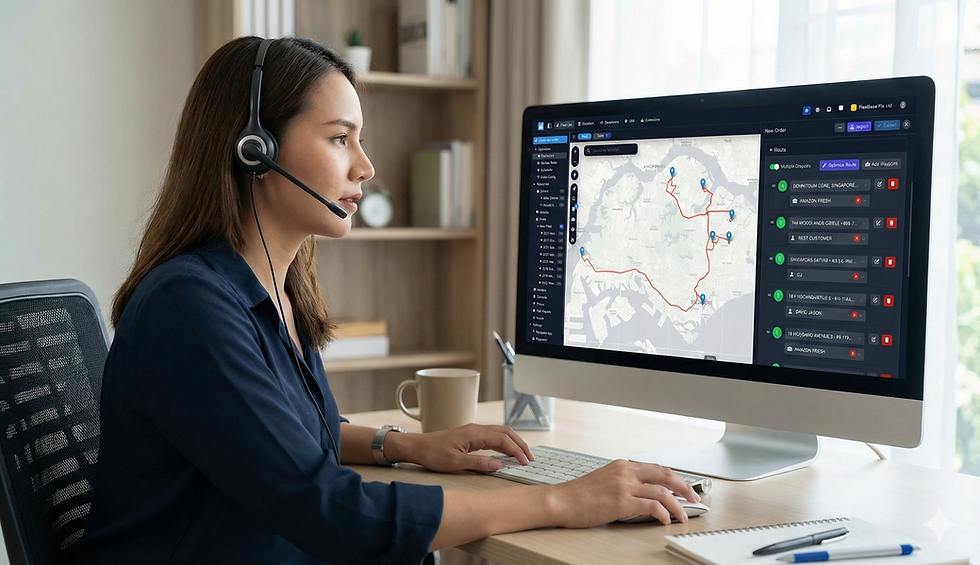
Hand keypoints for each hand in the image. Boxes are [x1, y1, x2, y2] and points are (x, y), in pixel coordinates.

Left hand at [389, 423, 533, 472]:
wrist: (417, 447)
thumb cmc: (433, 454)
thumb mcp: (456, 463)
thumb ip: (479, 464)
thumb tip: (499, 465)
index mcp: (474, 434)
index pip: (503, 440)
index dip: (516, 451)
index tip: (525, 462)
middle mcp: (476, 429)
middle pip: (505, 432)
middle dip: (520, 444)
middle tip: (530, 458)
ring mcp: (473, 430)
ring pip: (500, 432)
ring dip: (513, 442)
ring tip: (522, 454)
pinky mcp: (469, 435)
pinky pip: (492, 435)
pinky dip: (503, 441)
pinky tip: (505, 451)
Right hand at [550, 459, 700, 526]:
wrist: (560, 501)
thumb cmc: (578, 495)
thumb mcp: (604, 480)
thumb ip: (623, 482)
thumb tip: (641, 493)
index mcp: (622, 466)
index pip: (656, 468)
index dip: (674, 478)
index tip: (683, 487)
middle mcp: (625, 472)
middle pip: (665, 474)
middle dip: (684, 486)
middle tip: (694, 498)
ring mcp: (624, 486)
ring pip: (663, 491)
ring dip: (678, 505)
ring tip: (683, 515)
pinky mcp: (622, 502)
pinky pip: (652, 506)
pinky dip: (664, 513)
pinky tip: (665, 520)